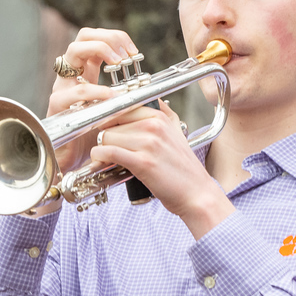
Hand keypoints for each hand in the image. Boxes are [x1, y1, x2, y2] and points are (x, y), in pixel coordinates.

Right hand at [45, 28, 139, 173]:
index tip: (134, 52)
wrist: (76, 163)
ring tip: (119, 63)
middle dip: (107, 38)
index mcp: (86, 72)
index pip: (96, 39)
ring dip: (100, 51)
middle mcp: (72, 75)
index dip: (116, 38)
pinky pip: (75, 91)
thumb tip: (150, 85)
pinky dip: (95, 90)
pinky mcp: (58, 106)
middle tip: (127, 55)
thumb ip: (126, 94)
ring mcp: (63, 87)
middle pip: (83, 36)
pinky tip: (110, 96)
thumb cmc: (96, 136)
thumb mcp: (115, 109)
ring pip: (73, 52)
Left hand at [90, 100, 234, 238]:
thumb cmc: (184, 169)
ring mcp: (149, 143)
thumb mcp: (177, 133)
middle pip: (111, 123)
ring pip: (106, 137)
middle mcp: (154, 126)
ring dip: (101, 149)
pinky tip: (101, 162)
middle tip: (109, 149)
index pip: (121, 107)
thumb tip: (155, 101)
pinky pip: (108, 152)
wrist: (197, 194)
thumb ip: (165, 114)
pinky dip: (99, 157)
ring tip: (106, 159)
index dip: (110, 121)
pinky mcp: (142, 162)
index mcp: (160, 117)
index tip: (108, 132)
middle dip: (106, 137)